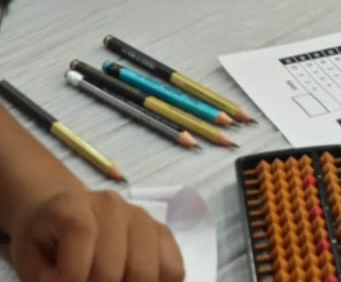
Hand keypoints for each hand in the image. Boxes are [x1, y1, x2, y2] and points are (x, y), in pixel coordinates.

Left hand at [11, 185, 184, 281]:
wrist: (65, 211)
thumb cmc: (44, 237)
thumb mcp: (29, 256)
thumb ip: (42, 277)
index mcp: (74, 206)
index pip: (82, 236)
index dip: (69, 276)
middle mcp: (114, 206)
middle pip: (114, 266)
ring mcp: (142, 218)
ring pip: (147, 271)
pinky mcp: (161, 232)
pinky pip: (173, 268)